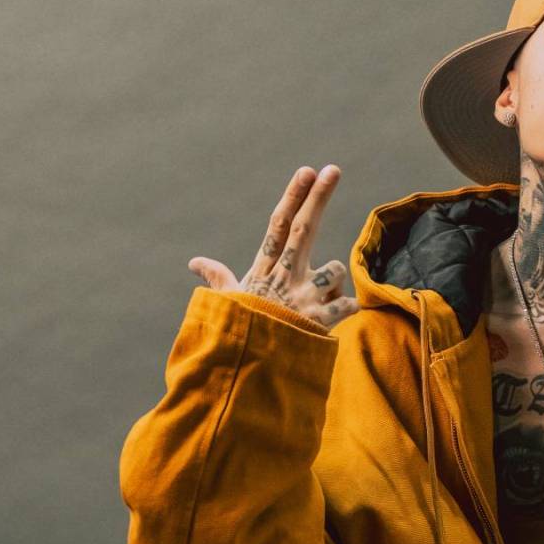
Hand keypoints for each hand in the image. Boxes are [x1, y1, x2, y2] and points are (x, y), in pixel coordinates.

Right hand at [188, 164, 359, 329]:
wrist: (247, 373)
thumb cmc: (241, 335)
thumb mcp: (229, 304)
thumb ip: (218, 279)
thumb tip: (194, 262)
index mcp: (264, 270)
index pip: (278, 225)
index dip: (292, 197)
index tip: (306, 170)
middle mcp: (284, 277)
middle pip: (304, 229)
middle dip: (318, 198)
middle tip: (333, 169)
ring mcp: (302, 297)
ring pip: (335, 269)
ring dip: (335, 281)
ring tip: (317, 304)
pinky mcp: (318, 321)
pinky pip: (347, 304)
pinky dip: (348, 307)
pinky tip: (338, 317)